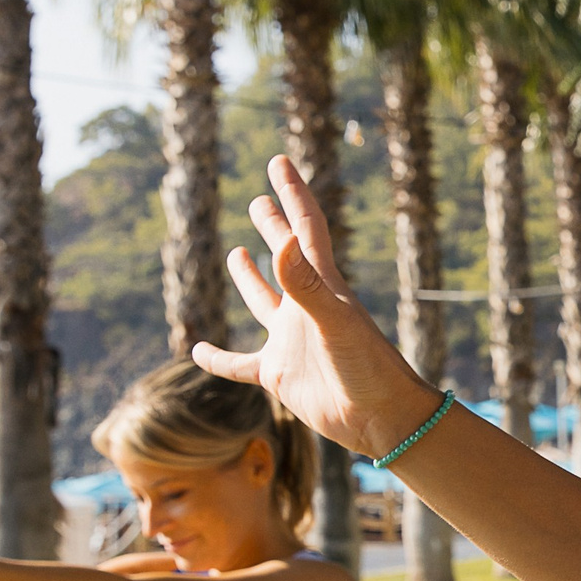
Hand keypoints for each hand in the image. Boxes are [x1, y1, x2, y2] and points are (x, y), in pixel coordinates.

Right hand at [195, 156, 437, 455]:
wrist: (382, 419)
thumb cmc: (368, 369)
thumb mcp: (335, 322)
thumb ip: (305, 284)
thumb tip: (282, 242)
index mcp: (324, 286)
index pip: (306, 228)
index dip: (293, 193)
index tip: (279, 160)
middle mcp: (306, 308)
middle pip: (287, 256)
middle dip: (274, 225)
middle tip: (259, 200)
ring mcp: (292, 341)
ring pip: (265, 302)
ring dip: (252, 278)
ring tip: (238, 253)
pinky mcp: (281, 374)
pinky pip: (240, 364)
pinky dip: (218, 359)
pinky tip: (198, 351)